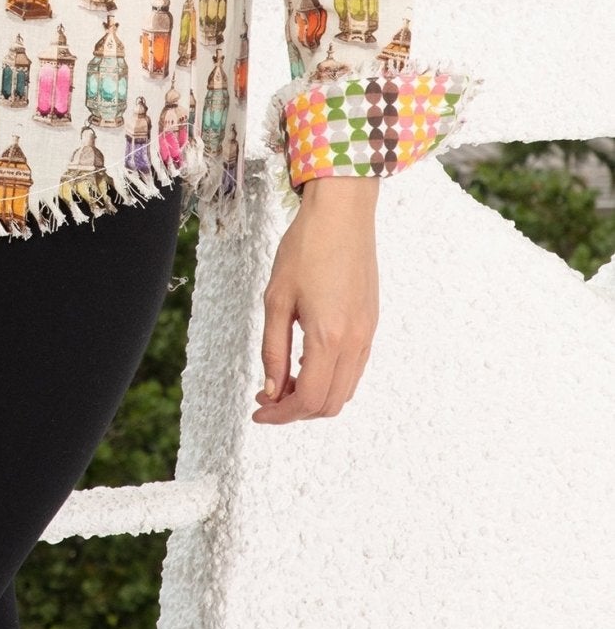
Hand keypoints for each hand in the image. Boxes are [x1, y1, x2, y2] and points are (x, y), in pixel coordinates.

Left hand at [251, 175, 379, 423]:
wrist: (342, 214)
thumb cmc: (306, 248)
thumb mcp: (277, 299)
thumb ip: (273, 349)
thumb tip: (272, 389)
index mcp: (329, 337)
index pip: (309, 399)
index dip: (281, 414)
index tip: (259, 410)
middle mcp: (355, 342)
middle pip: (330, 404)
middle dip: (296, 410)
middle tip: (267, 396)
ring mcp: (367, 334)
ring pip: (344, 390)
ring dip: (314, 396)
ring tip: (283, 380)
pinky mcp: (370, 324)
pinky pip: (354, 369)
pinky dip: (330, 379)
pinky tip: (305, 363)